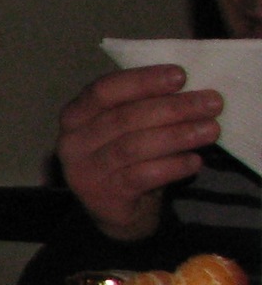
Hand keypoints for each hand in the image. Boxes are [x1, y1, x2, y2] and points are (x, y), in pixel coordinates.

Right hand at [56, 65, 222, 241]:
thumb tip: (189, 88)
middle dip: (172, 108)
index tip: (181, 75)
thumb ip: (142, 105)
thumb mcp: (125, 127)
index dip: (142, 81)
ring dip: (177, 136)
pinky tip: (195, 161)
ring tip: (211, 130)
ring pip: (133, 147)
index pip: (104, 90)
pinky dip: (171, 167)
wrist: (113, 209)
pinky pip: (140, 177)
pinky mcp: (103, 197)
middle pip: (123, 118)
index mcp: (75, 115)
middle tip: (212, 103)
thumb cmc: (124, 158)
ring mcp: (84, 172)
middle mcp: (72, 143)